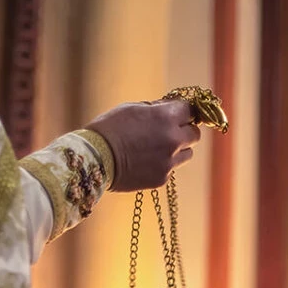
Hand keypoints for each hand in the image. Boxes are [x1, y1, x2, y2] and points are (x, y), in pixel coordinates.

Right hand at [85, 100, 201, 191]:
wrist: (93, 159)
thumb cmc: (109, 128)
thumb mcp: (133, 109)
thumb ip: (157, 110)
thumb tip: (171, 110)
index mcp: (166, 117)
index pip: (190, 110)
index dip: (183, 112)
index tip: (178, 114)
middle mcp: (172, 139)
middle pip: (194, 134)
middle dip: (184, 131)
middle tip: (169, 132)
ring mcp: (168, 161)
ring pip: (187, 154)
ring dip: (178, 149)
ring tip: (156, 149)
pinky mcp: (162, 178)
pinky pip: (171, 168)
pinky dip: (163, 164)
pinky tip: (145, 162)